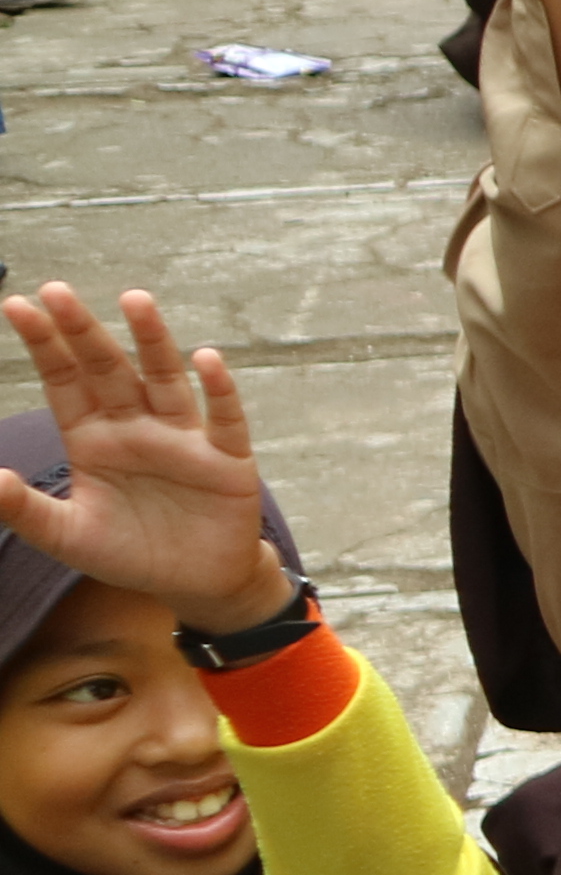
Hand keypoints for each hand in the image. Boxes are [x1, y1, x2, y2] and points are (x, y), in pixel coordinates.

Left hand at [0, 285, 290, 635]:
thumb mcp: (66, 537)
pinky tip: (205, 360)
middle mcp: (136, 427)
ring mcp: (182, 439)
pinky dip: (218, 390)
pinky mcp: (225, 460)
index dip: (45, 345)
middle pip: (108, 369)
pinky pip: (223, 419)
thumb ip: (24, 508)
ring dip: (151, 341)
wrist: (194, 584)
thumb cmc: (128, 554)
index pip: (64, 381)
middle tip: (56, 290)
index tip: (19, 304)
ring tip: (134, 300)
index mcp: (94, 439)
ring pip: (164, 380)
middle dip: (83, 331)